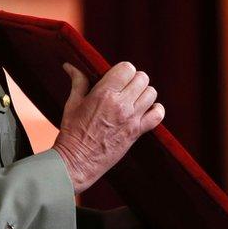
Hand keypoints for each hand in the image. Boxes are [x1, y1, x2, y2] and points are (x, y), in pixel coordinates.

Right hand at [52, 62, 164, 193]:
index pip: (127, 68)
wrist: (76, 162)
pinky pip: (157, 115)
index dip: (123, 70)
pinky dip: (156, 110)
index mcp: (104, 93)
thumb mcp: (72, 104)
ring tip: (134, 99)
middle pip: (142, 78)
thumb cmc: (71, 133)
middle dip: (134, 80)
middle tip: (125, 88)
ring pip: (151, 93)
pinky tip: (146, 111)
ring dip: (144, 93)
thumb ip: (77, 82)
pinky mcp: (137, 132)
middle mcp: (120, 104)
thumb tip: (69, 65)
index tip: (117, 78)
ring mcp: (131, 118)